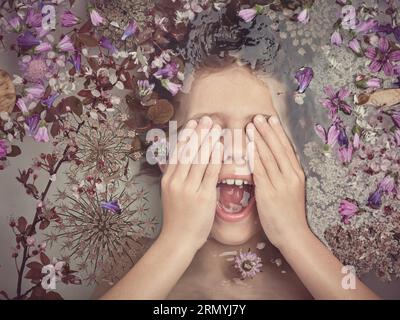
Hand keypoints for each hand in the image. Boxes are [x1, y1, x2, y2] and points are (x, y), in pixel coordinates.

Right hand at [160, 116, 222, 251]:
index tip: (193, 123)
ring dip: (209, 141)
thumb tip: (179, 160)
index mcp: (168, 179)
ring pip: (200, 159)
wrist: (178, 239)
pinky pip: (211, 172)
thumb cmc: (177, 217)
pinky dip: (216, 158)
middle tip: (207, 119)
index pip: (177, 152)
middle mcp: (177, 181)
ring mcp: (189, 188)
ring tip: (216, 128)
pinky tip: (220, 147)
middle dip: (199, 133)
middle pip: (189, 152)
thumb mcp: (170, 194)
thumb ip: (175, 176)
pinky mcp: (203, 196)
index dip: (187, 136)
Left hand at [246, 114, 308, 249]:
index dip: (278, 133)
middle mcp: (291, 176)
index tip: (271, 120)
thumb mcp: (291, 191)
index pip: (287, 148)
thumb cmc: (289, 215)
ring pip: (268, 157)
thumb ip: (283, 176)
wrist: (293, 234)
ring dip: (259, 140)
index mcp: (297, 174)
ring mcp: (280, 184)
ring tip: (251, 125)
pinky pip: (260, 170)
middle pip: (278, 148)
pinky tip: (249, 147)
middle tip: (258, 117)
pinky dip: (254, 157)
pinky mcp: (269, 192)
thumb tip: (271, 163)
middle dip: (267, 131)